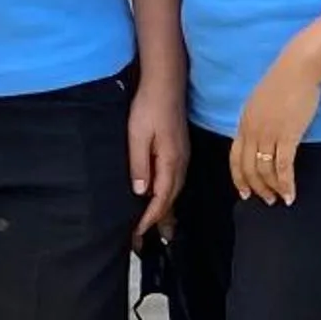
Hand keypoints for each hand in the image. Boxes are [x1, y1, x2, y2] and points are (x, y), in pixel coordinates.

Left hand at [128, 77, 187, 242]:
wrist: (165, 83)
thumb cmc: (148, 107)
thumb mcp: (137, 136)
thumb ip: (140, 165)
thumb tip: (141, 192)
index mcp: (170, 161)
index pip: (161, 198)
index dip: (150, 217)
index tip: (138, 232)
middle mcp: (180, 162)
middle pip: (171, 198)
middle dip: (159, 219)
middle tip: (144, 237)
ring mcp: (182, 155)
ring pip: (174, 190)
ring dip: (165, 208)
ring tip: (156, 226)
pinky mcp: (179, 149)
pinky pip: (175, 179)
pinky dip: (168, 194)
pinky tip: (161, 196)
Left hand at [233, 53, 320, 205]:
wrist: (299, 67)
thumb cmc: (284, 79)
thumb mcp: (261, 100)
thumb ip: (257, 118)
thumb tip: (261, 135)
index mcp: (244, 122)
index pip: (236, 158)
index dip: (239, 178)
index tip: (245, 192)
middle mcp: (252, 131)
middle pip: (248, 168)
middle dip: (256, 188)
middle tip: (266, 200)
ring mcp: (269, 134)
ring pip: (264, 171)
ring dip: (271, 188)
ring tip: (279, 199)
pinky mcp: (288, 136)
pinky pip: (283, 167)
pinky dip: (286, 183)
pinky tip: (291, 194)